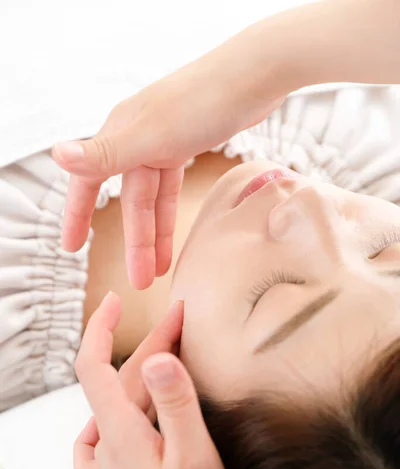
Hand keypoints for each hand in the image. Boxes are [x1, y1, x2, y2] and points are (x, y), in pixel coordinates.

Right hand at [52, 44, 284, 288]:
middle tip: (138, 280)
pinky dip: (173, 214)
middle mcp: (137, 138)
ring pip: (154, 199)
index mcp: (121, 133)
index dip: (78, 214)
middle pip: (131, 200)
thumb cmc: (203, 100)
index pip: (89, 180)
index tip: (72, 246)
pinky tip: (175, 235)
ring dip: (156, 234)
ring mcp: (163, 141)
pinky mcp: (188, 144)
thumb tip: (57, 155)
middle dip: (135, 241)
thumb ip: (106, 153)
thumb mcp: (151, 134)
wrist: (255, 74)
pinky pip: (173, 188)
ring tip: (159, 271)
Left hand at [74, 292, 233, 468]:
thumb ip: (176, 403)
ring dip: (144, 372)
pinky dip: (111, 416)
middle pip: (121, 379)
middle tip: (182, 319)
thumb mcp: (194, 454)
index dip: (101, 328)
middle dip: (151, 343)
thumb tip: (155, 358)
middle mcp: (109, 443)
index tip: (116, 300)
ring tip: (172, 354)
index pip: (94, 366)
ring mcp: (113, 461)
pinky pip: (101, 439)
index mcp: (121, 432)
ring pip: (122, 402)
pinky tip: (123, 416)